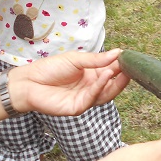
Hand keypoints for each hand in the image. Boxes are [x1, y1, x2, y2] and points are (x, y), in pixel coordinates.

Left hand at [11, 50, 128, 115]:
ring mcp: (85, 98)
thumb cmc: (50, 69)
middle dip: (122, 75)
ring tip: (121, 70)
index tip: (130, 57)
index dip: (120, 65)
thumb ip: (96, 59)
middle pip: (112, 84)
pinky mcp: (78, 107)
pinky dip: (100, 87)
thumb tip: (117, 53)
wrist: (28, 82)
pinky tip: (105, 75)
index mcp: (91, 75)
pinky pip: (92, 98)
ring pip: (106, 93)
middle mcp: (91, 87)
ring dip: (114, 82)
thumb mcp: (75, 59)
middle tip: (132, 67)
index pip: (110, 70)